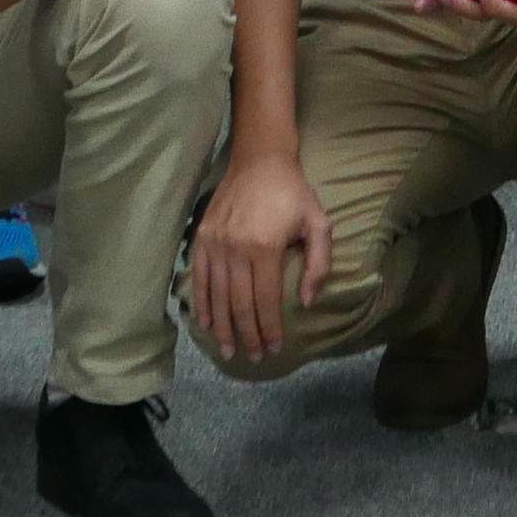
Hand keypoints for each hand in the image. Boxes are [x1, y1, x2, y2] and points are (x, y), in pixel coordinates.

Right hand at [188, 146, 335, 363]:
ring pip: (217, 297)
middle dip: (248, 335)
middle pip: (240, 304)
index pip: (265, 301)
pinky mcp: (201, 238)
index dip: (270, 329)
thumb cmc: (292, 193)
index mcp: (265, 248)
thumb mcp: (318, 223)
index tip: (275, 348)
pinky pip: (198, 278)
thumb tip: (306, 302)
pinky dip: (201, 303)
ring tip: (229, 350)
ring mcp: (215, 244)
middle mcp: (236, 249)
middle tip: (254, 357)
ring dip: (223, 328)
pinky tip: (206, 323)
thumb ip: (318, 264)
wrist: (260, 159)